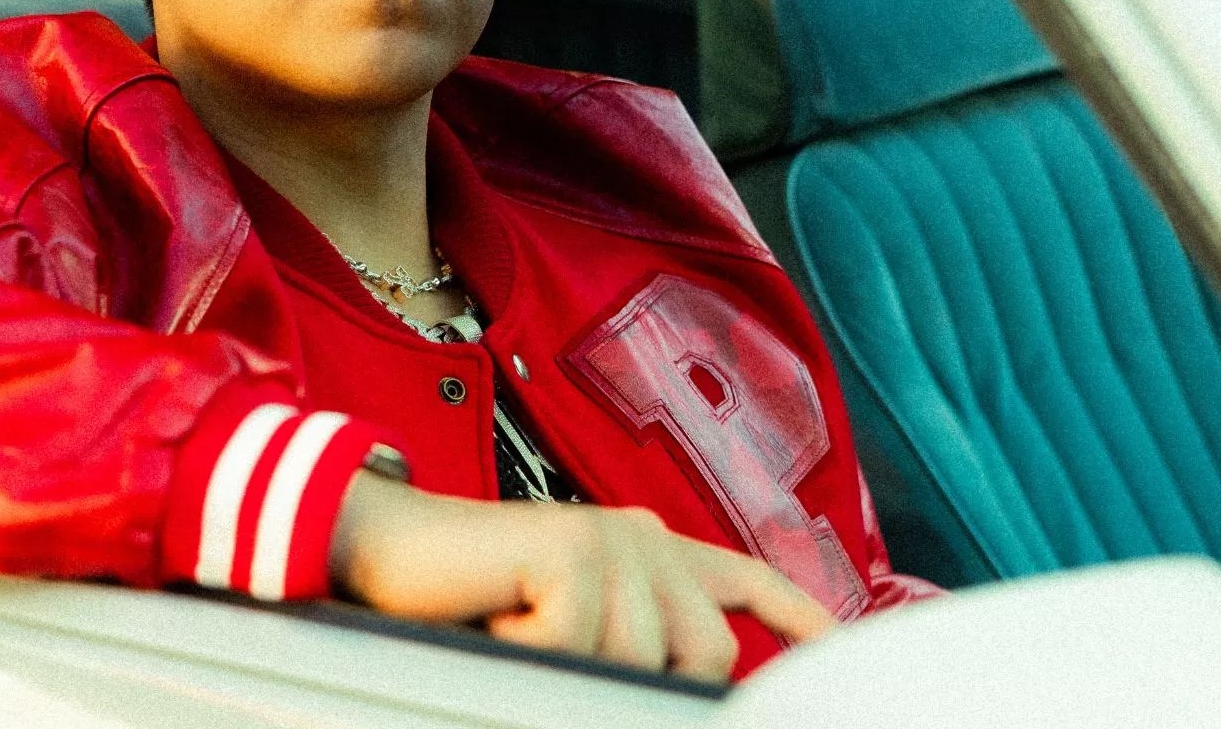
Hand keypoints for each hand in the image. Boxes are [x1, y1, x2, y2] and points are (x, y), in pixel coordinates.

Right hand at [329, 471, 835, 681]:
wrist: (382, 547)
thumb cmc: (466, 598)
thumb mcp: (566, 621)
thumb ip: (631, 635)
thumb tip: (684, 684)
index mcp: (645, 546)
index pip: (743, 580)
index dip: (797, 618)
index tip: (838, 648)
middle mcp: (642, 535)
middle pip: (705, 654)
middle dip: (641, 680)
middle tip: (552, 655)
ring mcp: (612, 538)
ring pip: (643, 660)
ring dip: (571, 668)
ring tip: (518, 631)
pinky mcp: (574, 550)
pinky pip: (584, 647)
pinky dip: (532, 652)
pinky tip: (499, 619)